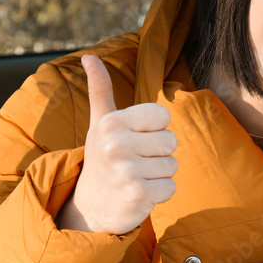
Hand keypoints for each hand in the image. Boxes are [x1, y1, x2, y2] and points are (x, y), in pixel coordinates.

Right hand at [56, 54, 177, 233]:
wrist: (90, 206)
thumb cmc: (103, 157)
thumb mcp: (100, 122)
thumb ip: (100, 88)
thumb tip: (89, 55)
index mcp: (113, 122)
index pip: (163, 116)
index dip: (154, 130)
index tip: (135, 140)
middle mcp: (117, 144)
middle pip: (171, 141)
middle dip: (158, 154)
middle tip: (134, 163)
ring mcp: (127, 170)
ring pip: (173, 165)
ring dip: (159, 175)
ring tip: (136, 178)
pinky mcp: (138, 194)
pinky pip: (171, 188)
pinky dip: (159, 194)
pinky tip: (139, 194)